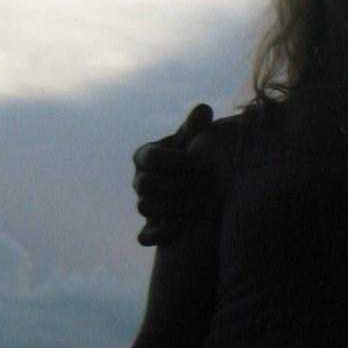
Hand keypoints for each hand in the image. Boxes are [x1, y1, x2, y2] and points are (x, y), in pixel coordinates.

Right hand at [133, 103, 214, 245]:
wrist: (200, 183)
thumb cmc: (195, 156)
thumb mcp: (195, 140)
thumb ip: (197, 126)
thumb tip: (204, 110)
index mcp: (146, 155)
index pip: (152, 158)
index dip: (178, 161)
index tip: (205, 163)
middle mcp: (140, 180)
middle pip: (146, 184)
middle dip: (179, 184)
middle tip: (208, 183)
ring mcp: (144, 204)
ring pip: (145, 208)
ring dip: (174, 206)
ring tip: (201, 201)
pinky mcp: (151, 227)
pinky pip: (144, 236)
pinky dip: (157, 235)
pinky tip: (178, 229)